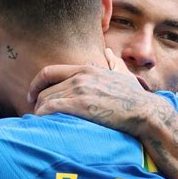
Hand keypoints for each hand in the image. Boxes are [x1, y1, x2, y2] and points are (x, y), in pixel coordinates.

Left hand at [28, 49, 157, 137]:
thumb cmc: (135, 98)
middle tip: (37, 117)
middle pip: (45, 90)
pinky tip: (43, 126)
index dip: (36, 85)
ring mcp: (80, 90)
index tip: (33, 96)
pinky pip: (50, 109)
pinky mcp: (80, 106)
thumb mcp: (123, 75)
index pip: (49, 72)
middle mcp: (80, 77)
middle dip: (37, 104)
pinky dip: (43, 118)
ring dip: (39, 114)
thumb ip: (114, 63)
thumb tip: (110, 52)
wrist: (145, 111)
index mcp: (86, 69)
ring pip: (45, 101)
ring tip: (40, 125)